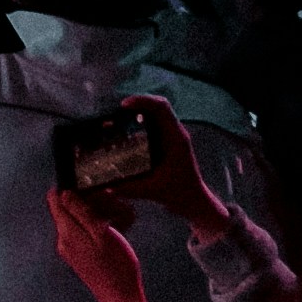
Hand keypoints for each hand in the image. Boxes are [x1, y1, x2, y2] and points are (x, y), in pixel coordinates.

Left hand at [48, 189, 152, 301]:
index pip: (54, 199)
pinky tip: (109, 236)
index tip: (88, 191)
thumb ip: (80, 212)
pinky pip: (80, 235)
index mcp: (66, 232)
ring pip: (74, 222)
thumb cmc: (116, 266)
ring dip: (90, 217)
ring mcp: (69, 251)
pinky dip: (92, 230)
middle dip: (83, 204)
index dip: (68, 189)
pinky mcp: (77, 258)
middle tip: (107, 208)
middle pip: (65, 210)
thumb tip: (63, 193)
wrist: (121, 300)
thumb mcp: (102, 233)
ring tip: (112, 223)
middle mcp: (62, 240)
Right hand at [84, 96, 225, 232]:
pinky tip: (132, 127)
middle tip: (120, 110)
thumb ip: (130, 189)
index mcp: (176, 139)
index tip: (125, 105)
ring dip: (142, 109)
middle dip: (139, 102)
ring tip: (123, 115)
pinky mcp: (171, 140)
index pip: (162, 107)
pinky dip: (145, 118)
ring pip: (159, 111)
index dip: (143, 100)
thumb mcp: (153, 191)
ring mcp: (175, 136)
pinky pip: (158, 121)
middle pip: (159, 105)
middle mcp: (177, 133)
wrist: (194, 201)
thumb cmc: (178, 194)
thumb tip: (107, 188)